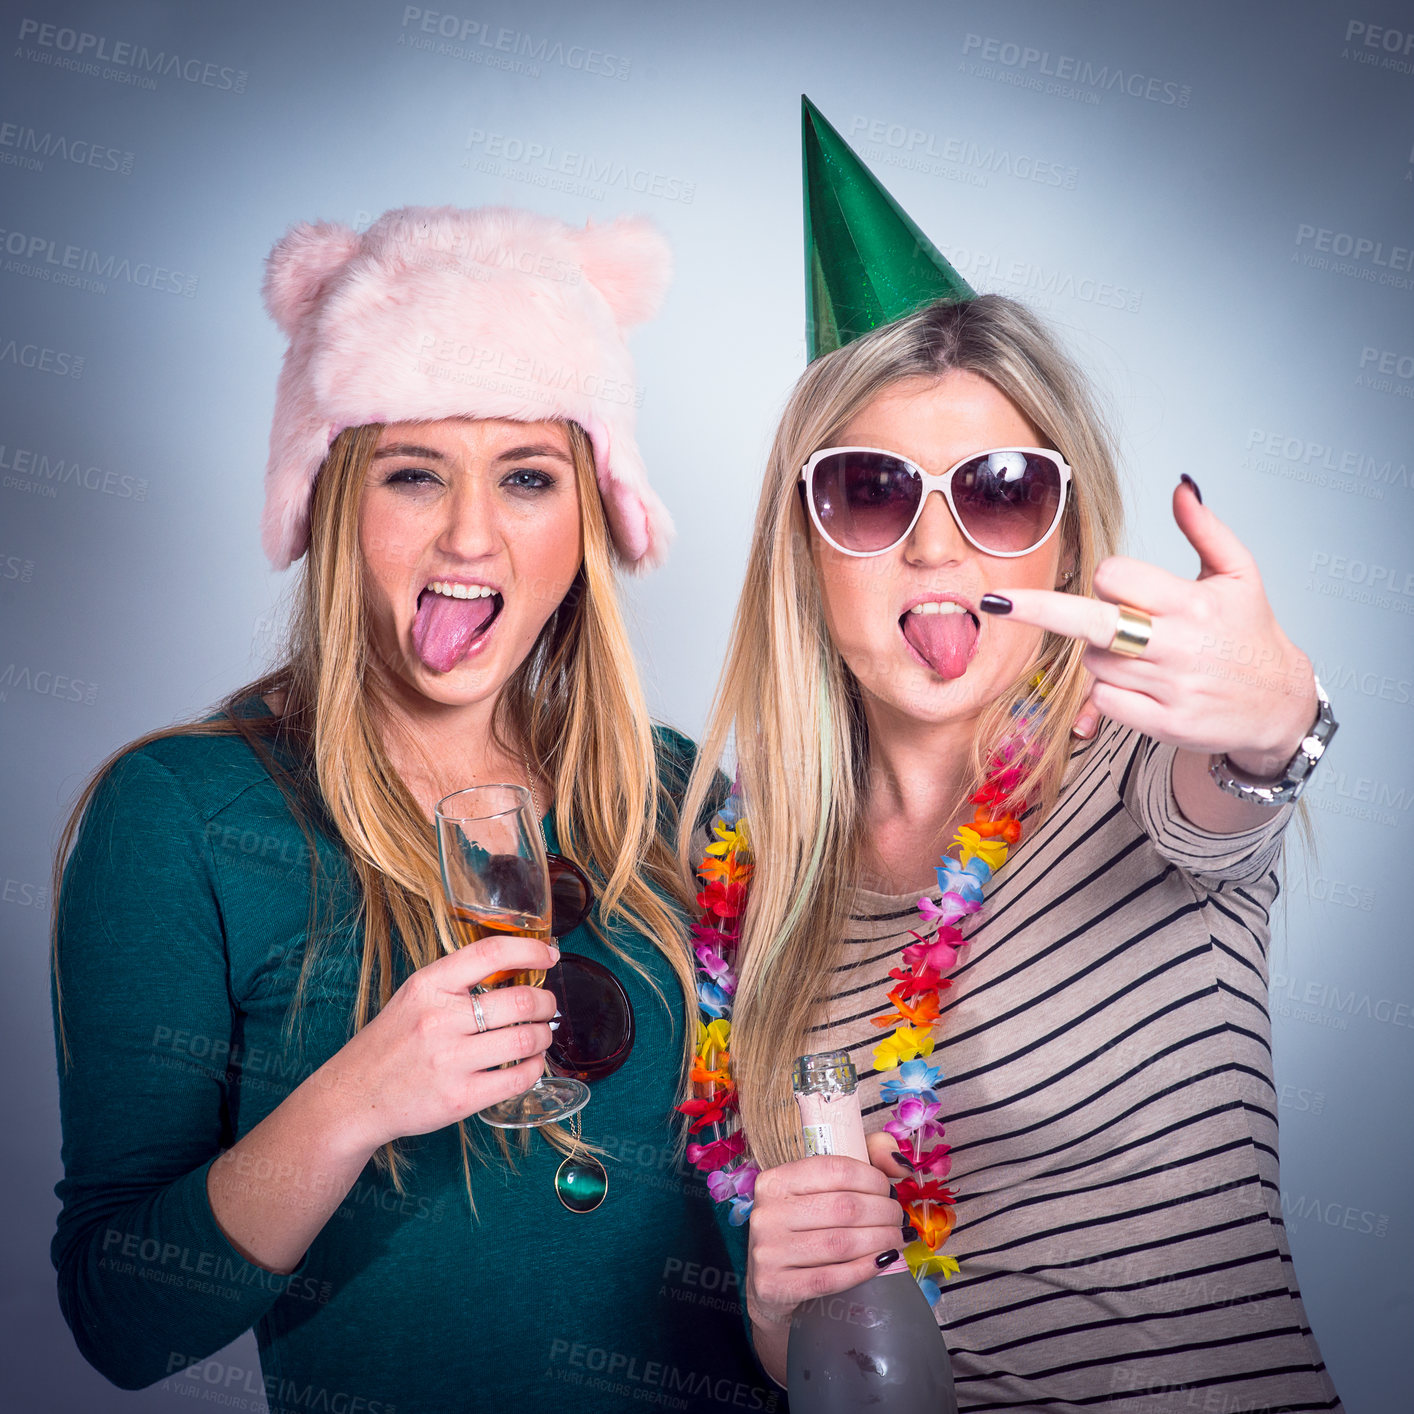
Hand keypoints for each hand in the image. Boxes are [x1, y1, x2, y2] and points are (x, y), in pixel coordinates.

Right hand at [316, 934, 560, 1153]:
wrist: (353, 1097)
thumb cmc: (391, 1043)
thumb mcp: (414, 996)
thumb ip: (457, 981)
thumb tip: (518, 968)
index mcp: (429, 985)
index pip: (490, 953)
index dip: (530, 950)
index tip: (550, 955)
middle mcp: (439, 1019)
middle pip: (519, 999)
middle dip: (546, 1002)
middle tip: (548, 1006)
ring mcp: (449, 1061)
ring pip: (525, 1039)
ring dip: (543, 1036)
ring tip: (541, 1035)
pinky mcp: (459, 1098)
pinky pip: (517, 1078)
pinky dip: (535, 1068)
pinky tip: (531, 1063)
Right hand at [745, 1132, 905, 1329]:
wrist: (768, 1282)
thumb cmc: (801, 1226)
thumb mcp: (819, 1187)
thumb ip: (864, 1158)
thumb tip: (900, 1166)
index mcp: (775, 1179)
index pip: (835, 1169)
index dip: (873, 1179)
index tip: (889, 1190)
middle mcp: (767, 1212)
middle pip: (843, 1207)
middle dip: (884, 1213)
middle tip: (898, 1219)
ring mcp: (768, 1251)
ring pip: (840, 1243)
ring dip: (881, 1240)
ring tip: (898, 1238)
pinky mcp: (776, 1286)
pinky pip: (831, 1278)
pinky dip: (864, 1269)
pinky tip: (883, 1261)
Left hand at [989, 479, 1316, 775]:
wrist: (1280, 705)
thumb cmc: (1251, 633)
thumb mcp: (1240, 574)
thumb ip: (1205, 529)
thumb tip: (1180, 485)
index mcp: (1192, 604)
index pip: (1116, 579)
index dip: (1110, 580)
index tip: (1124, 587)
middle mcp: (1178, 646)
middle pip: (1091, 623)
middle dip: (1039, 610)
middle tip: (994, 601)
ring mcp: (1169, 688)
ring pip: (1093, 662)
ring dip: (1102, 654)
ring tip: (1145, 655)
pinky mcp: (1163, 723)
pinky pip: (1104, 700)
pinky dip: (1108, 692)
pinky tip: (1143, 686)